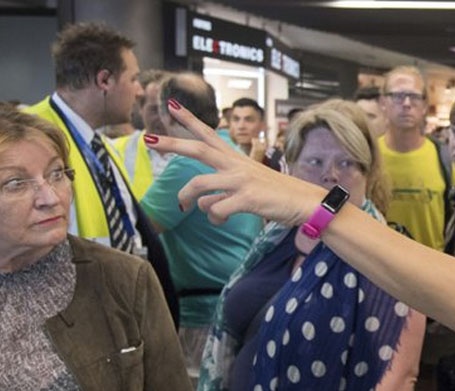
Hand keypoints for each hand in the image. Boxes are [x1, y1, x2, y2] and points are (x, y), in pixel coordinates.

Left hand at [143, 102, 323, 226]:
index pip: (209, 134)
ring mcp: (241, 181)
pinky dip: (215, 218)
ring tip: (185, 206)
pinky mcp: (246, 198)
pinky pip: (216, 209)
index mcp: (236, 159)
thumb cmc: (277, 195)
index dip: (190, 120)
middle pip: (198, 149)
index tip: (172, 106)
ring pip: (199, 186)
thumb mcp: (250, 184)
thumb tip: (204, 205)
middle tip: (149, 139)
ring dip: (188, 198)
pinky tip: (222, 220)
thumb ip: (224, 189)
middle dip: (171, 143)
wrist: (305, 203)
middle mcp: (236, 165)